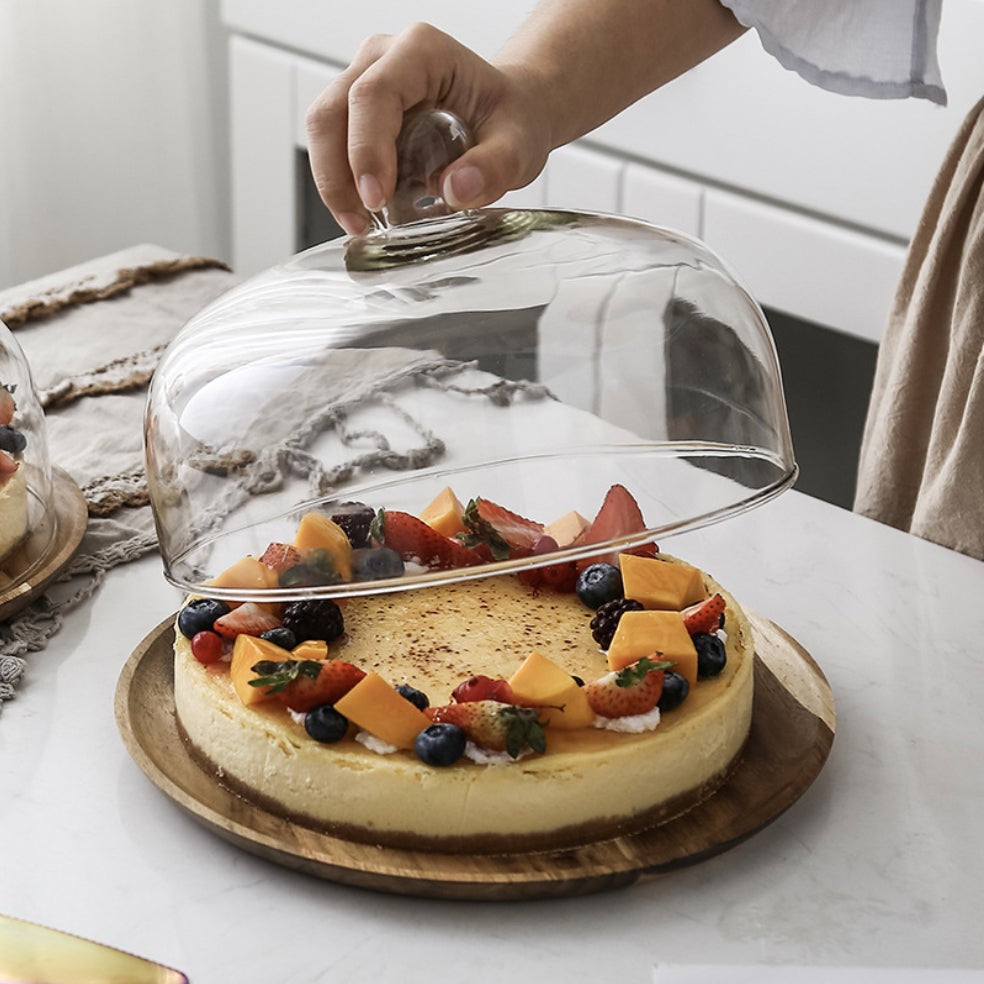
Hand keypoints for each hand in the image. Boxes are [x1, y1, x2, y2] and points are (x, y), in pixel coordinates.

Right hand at [305, 23, 551, 234]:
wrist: (510, 113)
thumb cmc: (511, 119)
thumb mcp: (520, 144)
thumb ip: (495, 166)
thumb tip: (455, 189)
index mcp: (422, 52)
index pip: (373, 95)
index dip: (366, 150)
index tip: (377, 200)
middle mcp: (384, 58)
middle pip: (332, 112)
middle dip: (338, 176)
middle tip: (362, 223)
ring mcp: (364, 82)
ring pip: (323, 131)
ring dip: (334, 184)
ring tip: (362, 224)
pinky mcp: (358, 113)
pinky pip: (333, 148)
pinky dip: (342, 185)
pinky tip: (365, 214)